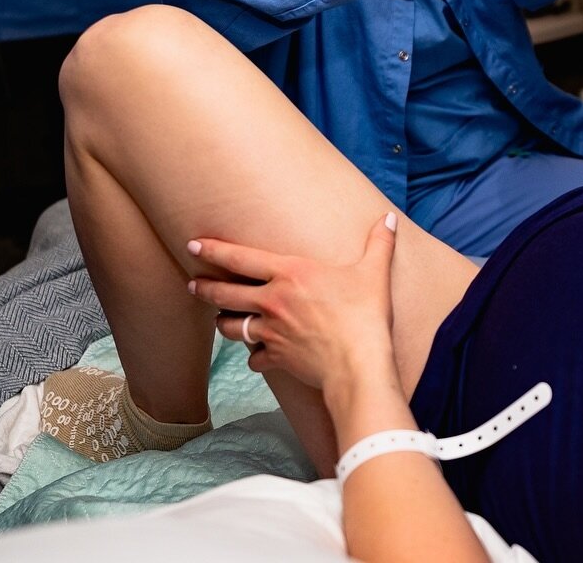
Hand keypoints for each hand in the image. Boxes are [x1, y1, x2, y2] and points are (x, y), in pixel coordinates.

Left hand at [187, 213, 398, 390]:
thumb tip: (390, 219)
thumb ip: (379, 244)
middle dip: (204, 287)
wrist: (357, 363)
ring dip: (223, 322)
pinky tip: (258, 356)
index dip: (213, 249)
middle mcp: (272, 301)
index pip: (240, 257)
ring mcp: (271, 331)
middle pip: (224, 293)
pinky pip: (255, 358)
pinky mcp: (276, 357)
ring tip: (220, 319)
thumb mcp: (374, 272)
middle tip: (193, 283)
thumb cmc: (364, 314)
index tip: (192, 244)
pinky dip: (255, 357)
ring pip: (231, 326)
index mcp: (290, 273)